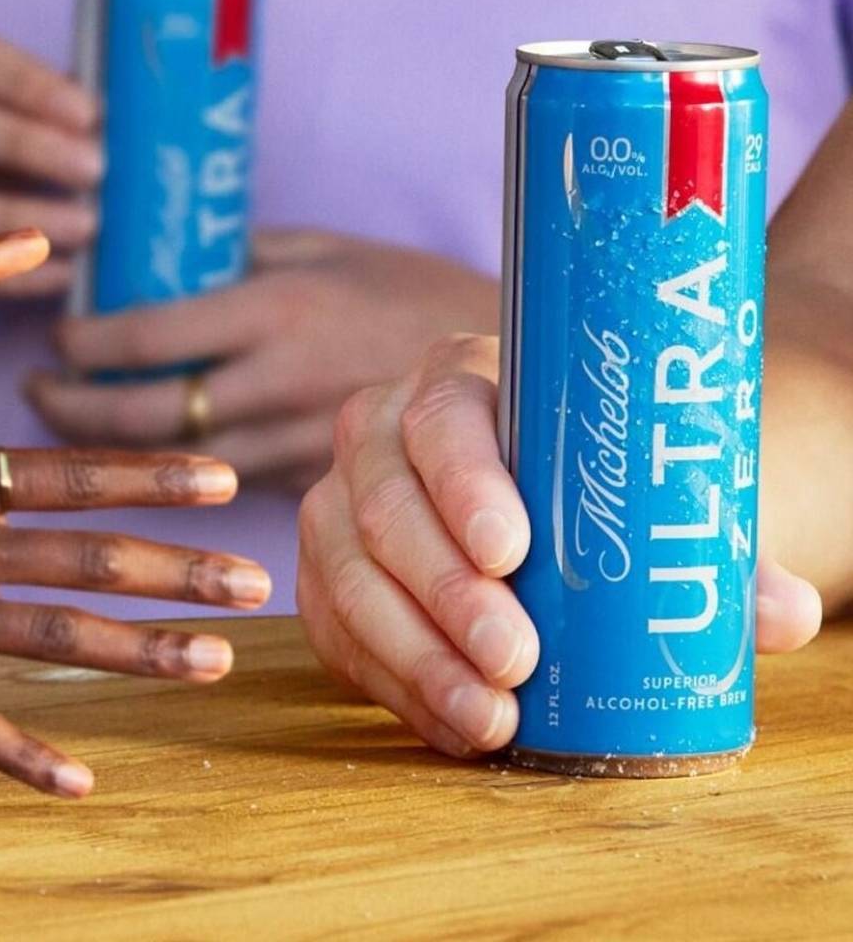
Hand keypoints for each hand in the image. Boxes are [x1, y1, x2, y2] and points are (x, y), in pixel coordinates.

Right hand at [0, 31, 100, 296]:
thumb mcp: (8, 106)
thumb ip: (58, 109)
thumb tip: (139, 124)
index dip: (28, 86)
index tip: (91, 114)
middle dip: (26, 148)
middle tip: (96, 169)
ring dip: (17, 216)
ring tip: (87, 227)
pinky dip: (4, 272)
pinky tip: (62, 273)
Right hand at [0, 285, 269, 796]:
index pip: (78, 477)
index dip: (157, 480)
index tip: (227, 483)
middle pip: (94, 562)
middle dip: (183, 574)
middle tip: (260, 585)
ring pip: (57, 640)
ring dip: (142, 654)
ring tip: (218, 662)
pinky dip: (24, 756)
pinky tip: (84, 781)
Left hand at [27, 229, 499, 492]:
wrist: (498, 358)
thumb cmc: (411, 288)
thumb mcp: (328, 249)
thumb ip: (245, 257)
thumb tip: (169, 263)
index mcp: (276, 308)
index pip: (151, 334)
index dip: (88, 339)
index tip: (60, 334)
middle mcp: (278, 378)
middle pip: (148, 410)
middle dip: (75, 406)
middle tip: (39, 389)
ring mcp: (297, 435)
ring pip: (178, 455)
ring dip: (113, 444)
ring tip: (74, 418)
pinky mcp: (315, 473)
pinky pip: (228, 474)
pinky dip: (180, 463)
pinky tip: (154, 447)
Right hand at [296, 334, 822, 757]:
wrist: (510, 496)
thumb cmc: (576, 484)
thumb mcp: (634, 494)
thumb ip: (707, 546)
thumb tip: (780, 615)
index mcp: (455, 382)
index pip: (444, 418)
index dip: (467, 484)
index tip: (512, 553)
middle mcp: (380, 433)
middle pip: (387, 504)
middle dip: (448, 591)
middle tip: (516, 660)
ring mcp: (338, 501)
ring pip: (348, 573)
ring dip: (417, 652)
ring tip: (492, 716)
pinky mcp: (323, 570)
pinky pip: (334, 627)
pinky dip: (393, 681)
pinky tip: (454, 720)